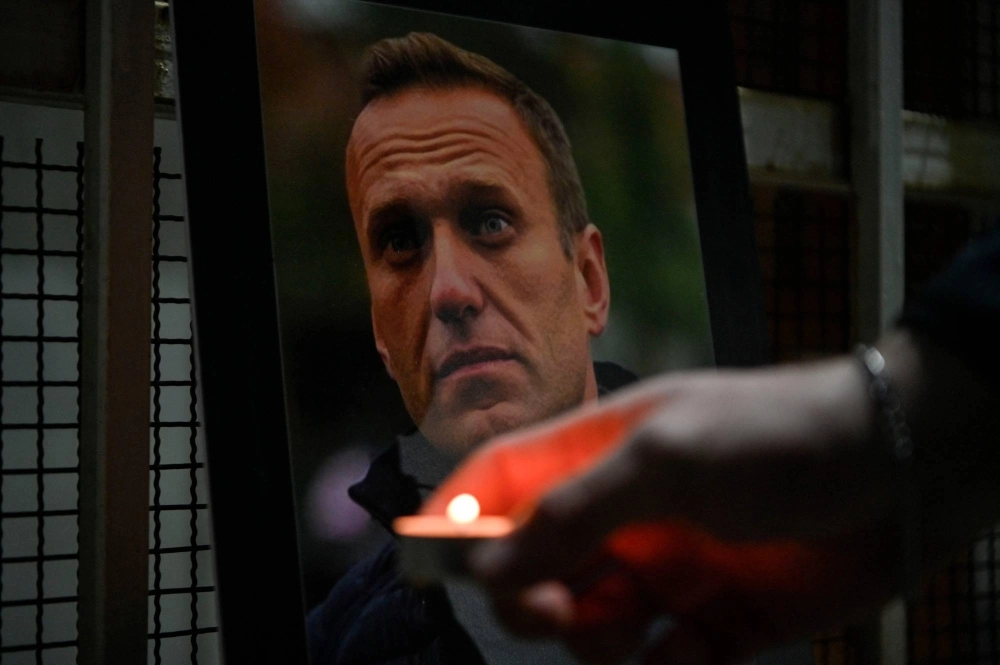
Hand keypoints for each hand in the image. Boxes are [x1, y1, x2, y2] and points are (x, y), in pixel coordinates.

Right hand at [423, 357, 904, 664]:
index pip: (499, 483)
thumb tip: (488, 565)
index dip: (456, 519)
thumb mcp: (664, 459)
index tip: (433, 567)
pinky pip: (661, 659)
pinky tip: (696, 646)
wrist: (899, 472)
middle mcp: (621, 514)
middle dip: (531, 599)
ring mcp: (665, 567)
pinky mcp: (714, 619)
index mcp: (595, 455)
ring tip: (639, 632)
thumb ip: (571, 511)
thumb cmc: (771, 438)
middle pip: (533, 569)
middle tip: (561, 613)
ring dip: (595, 639)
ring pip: (588, 623)